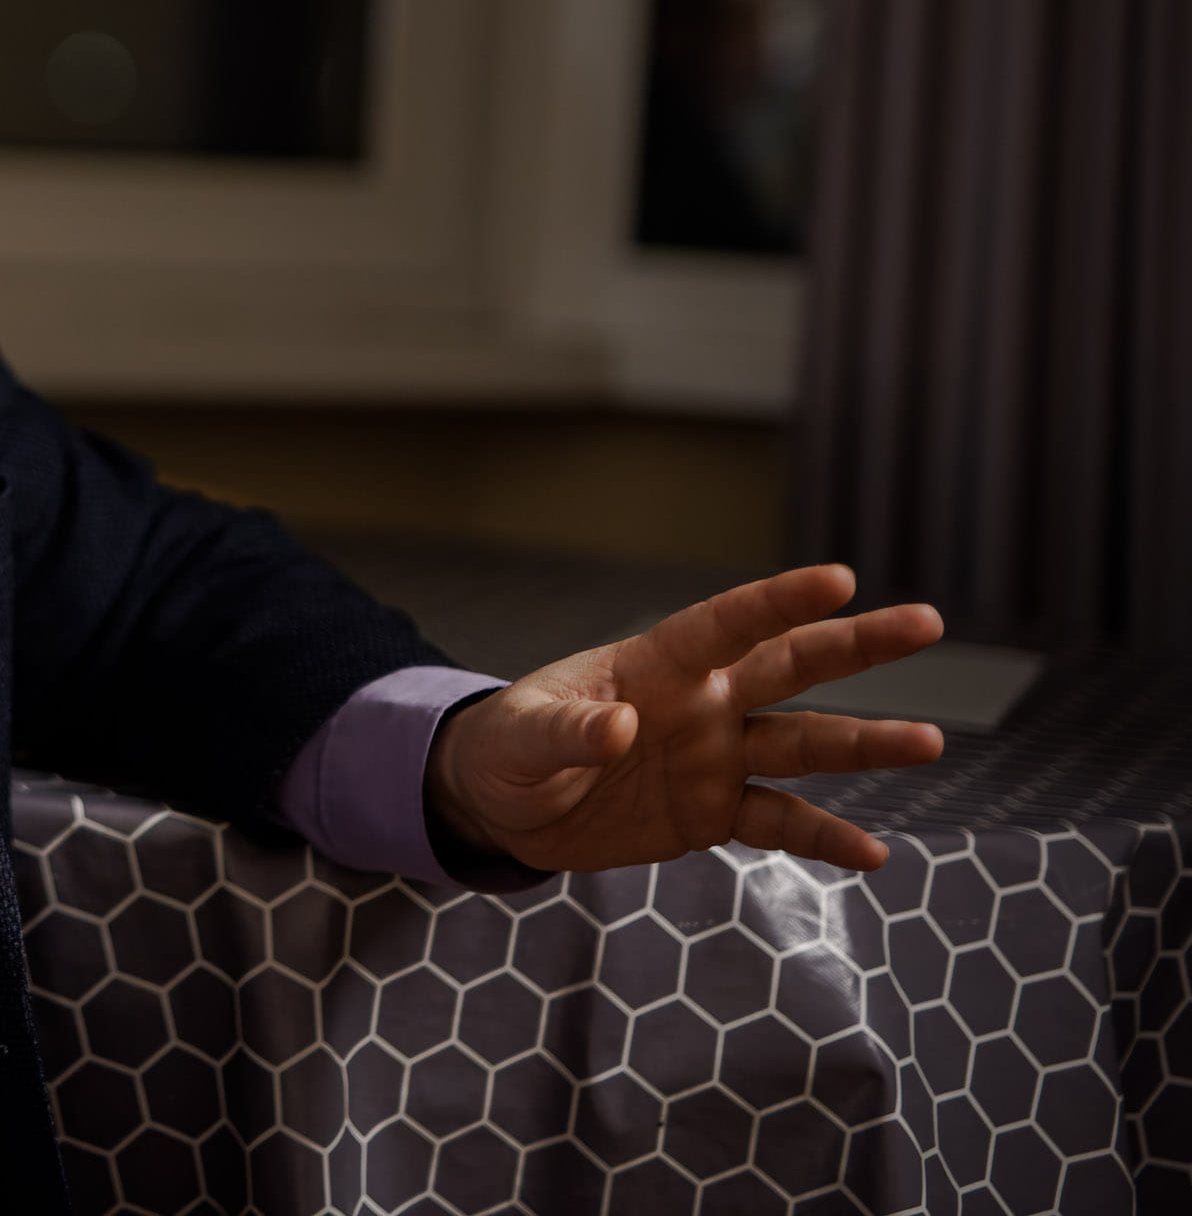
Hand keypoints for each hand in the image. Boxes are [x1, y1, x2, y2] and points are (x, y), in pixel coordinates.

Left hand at [425, 564, 946, 872]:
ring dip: (866, 745)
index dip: (778, 601)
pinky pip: (779, 822)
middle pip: (791, 668)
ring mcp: (715, 757)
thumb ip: (568, 731)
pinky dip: (824, 839)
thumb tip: (620, 728)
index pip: (725, 624)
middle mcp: (701, 703)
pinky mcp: (713, 813)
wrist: (503, 805)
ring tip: (928, 743)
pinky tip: (874, 854)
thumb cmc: (506, 748)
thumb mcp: (520, 736)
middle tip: (926, 622)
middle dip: (856, 645)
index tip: (840, 579)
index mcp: (655, 664)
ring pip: (804, 746)